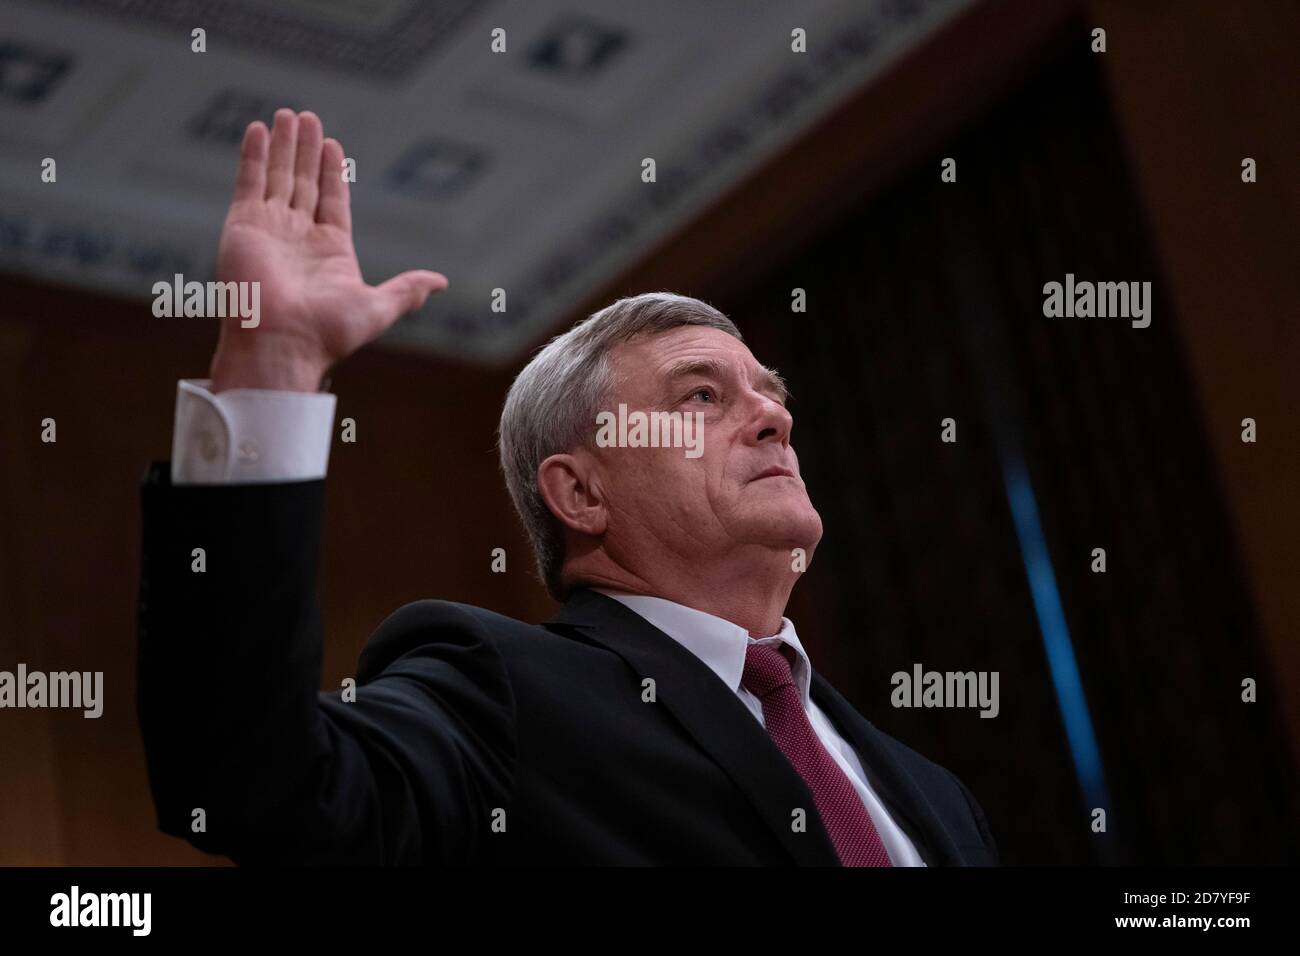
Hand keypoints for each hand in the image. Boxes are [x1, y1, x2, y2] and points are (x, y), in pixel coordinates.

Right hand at [208, 109, 446, 391]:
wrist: (281, 344)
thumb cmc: (328, 332)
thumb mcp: (377, 307)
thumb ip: (406, 290)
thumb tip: (440, 282)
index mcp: (330, 252)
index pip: (332, 201)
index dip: (333, 173)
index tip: (333, 144)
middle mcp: (299, 238)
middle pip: (304, 183)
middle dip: (306, 150)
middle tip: (308, 117)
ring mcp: (270, 230)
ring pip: (278, 177)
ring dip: (283, 146)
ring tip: (288, 114)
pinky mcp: (243, 225)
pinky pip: (249, 182)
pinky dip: (255, 156)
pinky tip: (260, 129)